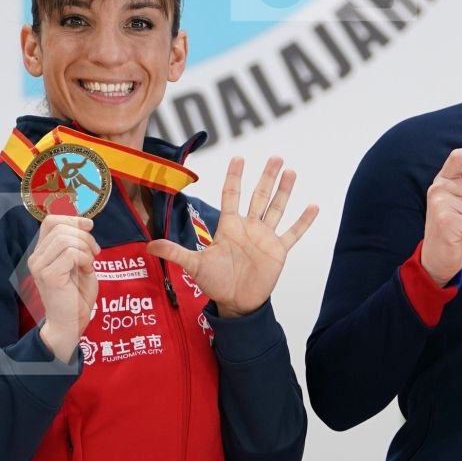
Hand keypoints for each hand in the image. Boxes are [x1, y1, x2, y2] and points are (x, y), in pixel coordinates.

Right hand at [29, 215, 98, 360]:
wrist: (71, 322)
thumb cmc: (77, 295)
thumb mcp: (79, 262)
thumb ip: (77, 243)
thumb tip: (85, 223)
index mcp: (42, 252)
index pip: (51, 221)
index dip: (72, 218)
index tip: (90, 226)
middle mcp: (36, 257)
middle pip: (60, 227)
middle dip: (84, 235)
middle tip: (94, 252)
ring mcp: (40, 266)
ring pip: (66, 239)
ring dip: (85, 248)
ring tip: (89, 263)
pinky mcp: (49, 276)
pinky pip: (71, 253)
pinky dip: (85, 259)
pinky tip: (87, 270)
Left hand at [147, 157, 318, 317]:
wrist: (236, 303)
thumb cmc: (216, 283)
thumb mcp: (194, 266)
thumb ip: (175, 252)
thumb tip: (149, 245)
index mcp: (229, 226)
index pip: (232, 195)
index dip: (234, 177)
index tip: (238, 157)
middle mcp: (249, 227)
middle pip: (259, 196)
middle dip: (267, 176)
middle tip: (275, 157)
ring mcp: (265, 238)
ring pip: (276, 208)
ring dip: (284, 191)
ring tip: (291, 172)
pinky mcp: (278, 251)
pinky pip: (292, 233)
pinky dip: (303, 221)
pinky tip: (313, 206)